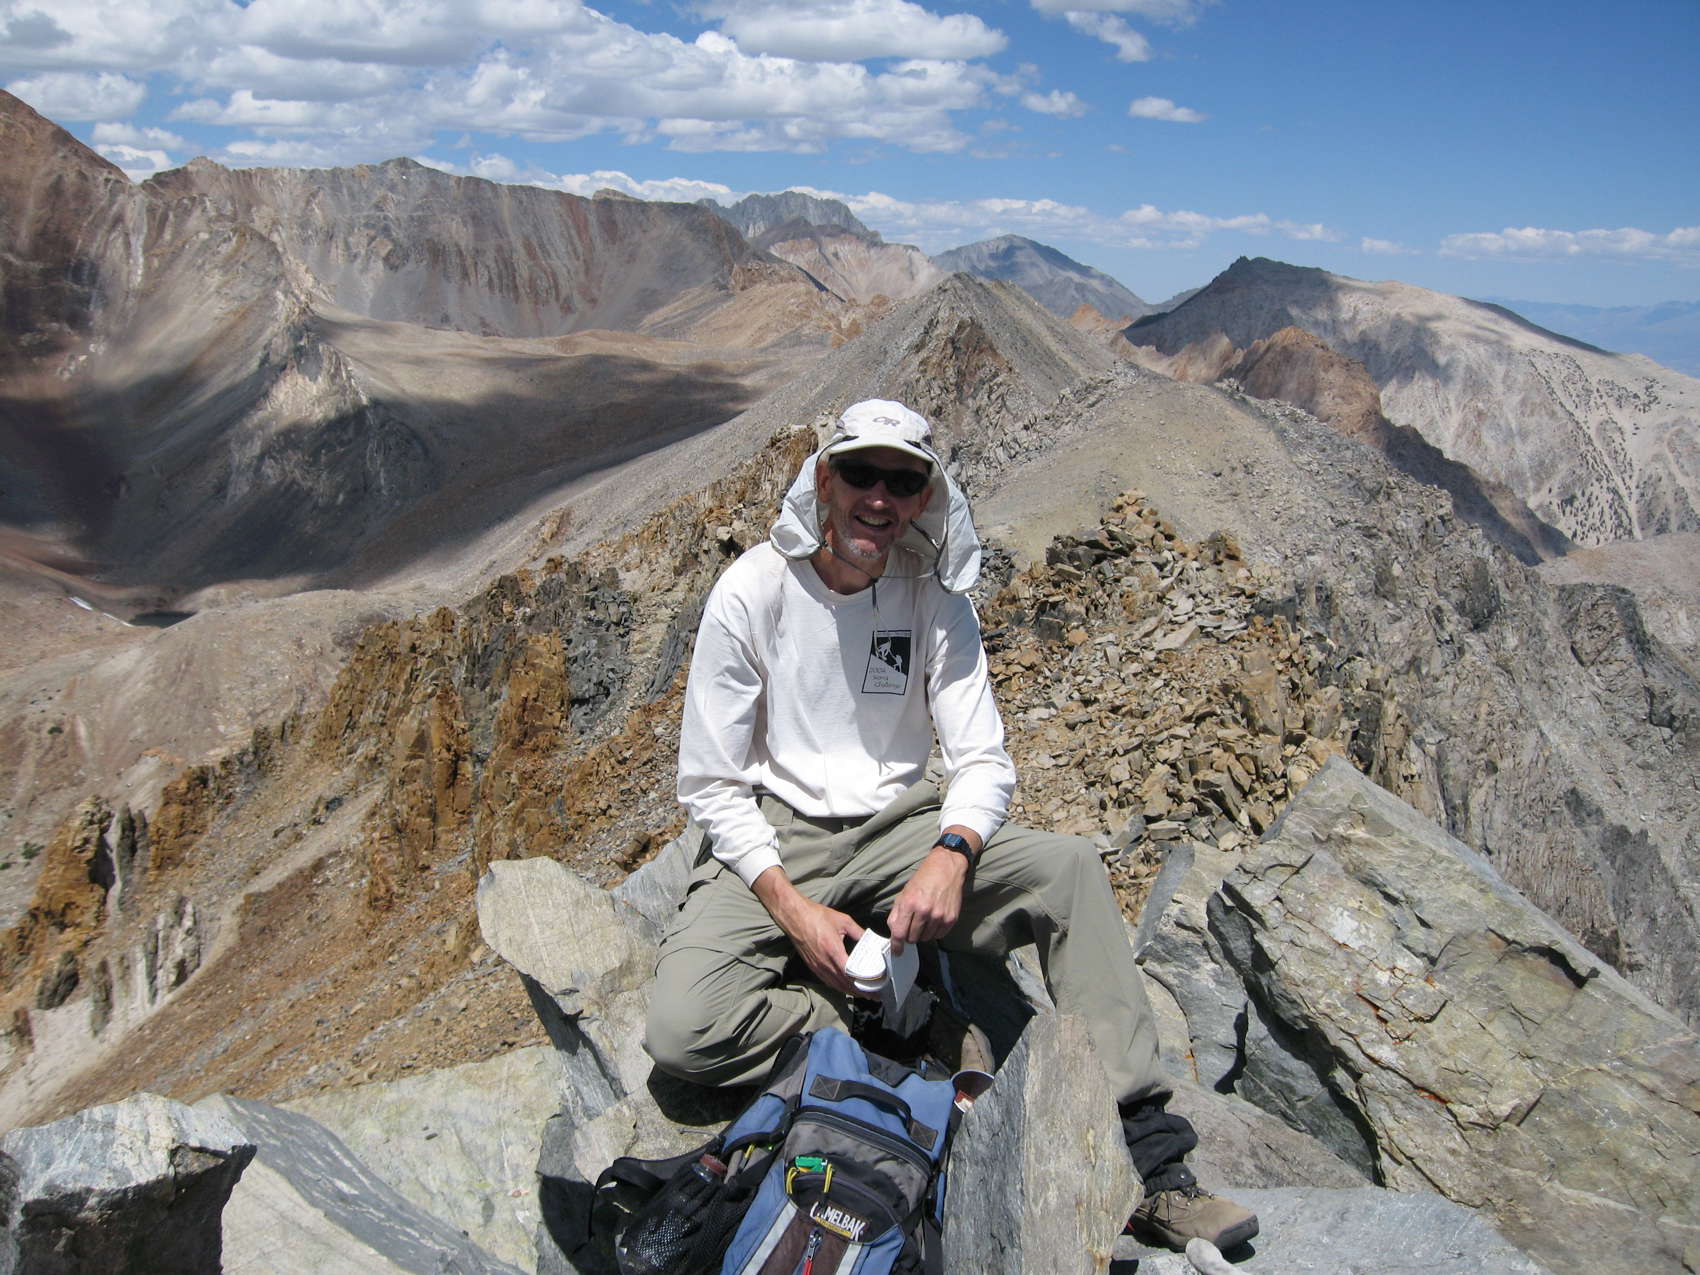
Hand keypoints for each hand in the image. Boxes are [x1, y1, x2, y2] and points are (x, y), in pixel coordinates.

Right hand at [752, 868, 865, 995]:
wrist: (795, 917)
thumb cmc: (817, 916)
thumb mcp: (843, 920)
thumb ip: (858, 932)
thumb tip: (870, 941)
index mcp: (834, 951)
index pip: (851, 975)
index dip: (864, 984)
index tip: (875, 988)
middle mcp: (825, 963)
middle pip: (845, 984)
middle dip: (860, 992)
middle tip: (874, 996)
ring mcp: (817, 966)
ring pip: (836, 985)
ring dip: (850, 991)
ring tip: (863, 994)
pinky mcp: (812, 966)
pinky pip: (827, 981)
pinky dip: (838, 987)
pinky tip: (845, 987)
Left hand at [886, 847, 969, 954]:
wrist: (947, 867)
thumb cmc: (923, 879)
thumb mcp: (904, 893)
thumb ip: (896, 913)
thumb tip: (893, 932)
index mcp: (909, 903)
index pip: (899, 933)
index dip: (896, 945)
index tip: (897, 951)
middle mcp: (924, 911)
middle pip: (912, 938)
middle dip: (910, 935)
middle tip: (912, 924)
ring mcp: (939, 915)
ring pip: (926, 938)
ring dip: (923, 933)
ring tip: (925, 918)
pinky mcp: (951, 918)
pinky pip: (939, 936)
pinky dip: (934, 931)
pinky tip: (934, 919)